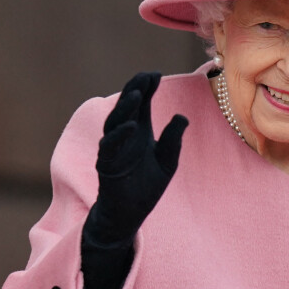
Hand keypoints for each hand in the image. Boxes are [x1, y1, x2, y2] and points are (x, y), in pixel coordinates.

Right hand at [85, 71, 188, 245]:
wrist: (129, 214)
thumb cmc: (146, 187)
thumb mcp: (167, 161)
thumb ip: (173, 140)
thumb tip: (182, 116)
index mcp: (139, 131)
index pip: (142, 104)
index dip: (147, 88)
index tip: (156, 74)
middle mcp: (125, 136)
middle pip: (127, 107)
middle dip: (135, 90)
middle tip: (146, 76)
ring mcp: (113, 148)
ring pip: (116, 122)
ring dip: (126, 107)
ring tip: (138, 94)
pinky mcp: (106, 164)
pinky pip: (110, 146)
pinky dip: (120, 135)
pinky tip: (132, 126)